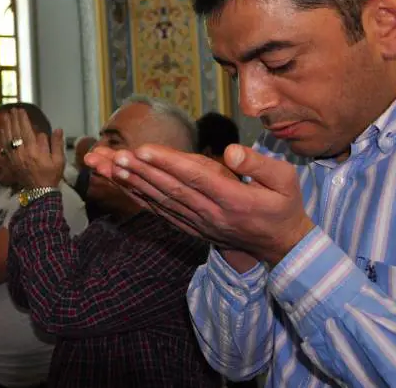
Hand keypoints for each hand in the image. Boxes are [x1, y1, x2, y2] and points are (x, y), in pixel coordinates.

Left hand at [1, 108, 63, 188]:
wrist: (40, 191)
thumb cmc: (51, 175)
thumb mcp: (59, 160)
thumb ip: (57, 144)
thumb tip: (57, 129)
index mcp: (34, 150)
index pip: (26, 130)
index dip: (23, 119)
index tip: (21, 111)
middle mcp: (22, 152)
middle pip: (15, 132)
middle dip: (14, 119)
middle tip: (13, 110)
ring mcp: (14, 157)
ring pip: (8, 138)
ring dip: (7, 126)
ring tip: (6, 116)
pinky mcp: (10, 161)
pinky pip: (4, 147)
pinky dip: (3, 137)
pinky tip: (3, 131)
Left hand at [84, 144, 314, 265]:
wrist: (279, 246)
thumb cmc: (284, 206)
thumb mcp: (286, 181)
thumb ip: (259, 164)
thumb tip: (231, 151)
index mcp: (233, 199)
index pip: (195, 178)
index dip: (167, 163)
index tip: (143, 149)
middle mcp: (210, 213)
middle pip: (169, 188)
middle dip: (140, 170)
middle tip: (114, 155)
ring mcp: (197, 222)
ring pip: (160, 200)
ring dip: (132, 182)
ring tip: (108, 165)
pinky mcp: (189, 227)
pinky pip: (160, 211)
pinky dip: (139, 196)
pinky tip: (121, 183)